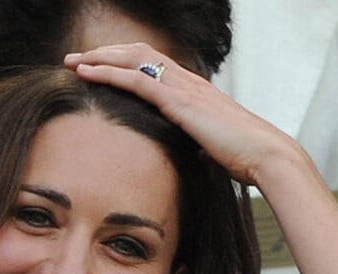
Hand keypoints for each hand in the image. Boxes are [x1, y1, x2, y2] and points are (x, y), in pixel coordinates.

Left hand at [65, 43, 302, 187]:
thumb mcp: (211, 146)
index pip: (151, 64)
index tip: (98, 69)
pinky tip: (87, 73)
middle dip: (104, 54)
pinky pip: (137, 80)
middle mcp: (186, 81)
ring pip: (132, 60)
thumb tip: (191, 152)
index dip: (122, 62)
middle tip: (75, 59)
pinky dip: (108, 73)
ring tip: (72, 62)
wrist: (264, 155)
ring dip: (99, 58)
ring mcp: (183, 87)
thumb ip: (195, 142)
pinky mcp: (180, 101)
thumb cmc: (242, 155)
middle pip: (137, 53)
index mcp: (192, 89)